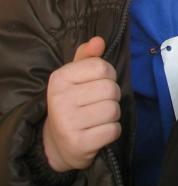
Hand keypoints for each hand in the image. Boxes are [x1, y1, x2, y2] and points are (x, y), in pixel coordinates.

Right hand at [42, 37, 121, 171]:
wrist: (56, 144)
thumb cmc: (72, 104)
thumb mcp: (75, 78)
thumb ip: (88, 57)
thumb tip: (98, 40)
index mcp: (59, 79)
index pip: (103, 68)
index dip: (108, 76)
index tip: (97, 85)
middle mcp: (60, 100)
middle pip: (111, 89)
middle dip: (111, 97)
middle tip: (96, 105)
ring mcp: (67, 123)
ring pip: (113, 110)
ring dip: (112, 115)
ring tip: (96, 119)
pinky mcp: (78, 144)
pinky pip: (113, 130)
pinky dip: (111, 131)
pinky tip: (97, 133)